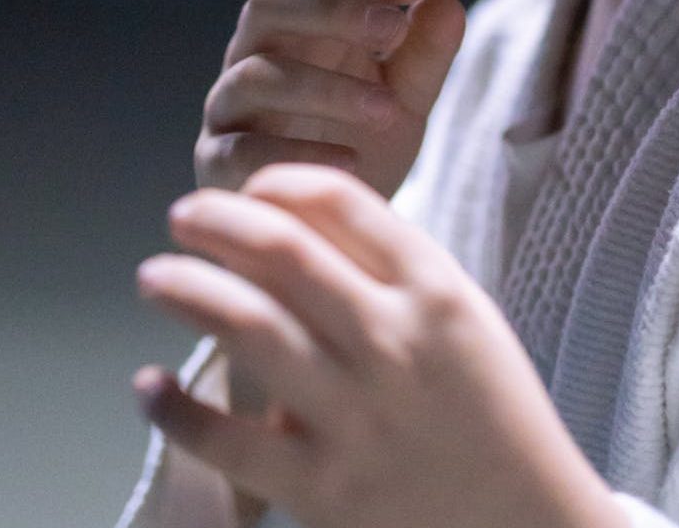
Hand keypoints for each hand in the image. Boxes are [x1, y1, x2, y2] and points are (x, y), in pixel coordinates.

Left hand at [133, 165, 627, 527]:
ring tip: (154, 277)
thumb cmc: (489, 414)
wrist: (528, 525)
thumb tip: (294, 222)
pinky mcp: (322, 489)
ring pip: (247, 325)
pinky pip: (227, 439)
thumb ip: (395, 270)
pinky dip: (175, 409)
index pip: (340, 202)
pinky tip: (150, 387)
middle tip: (183, 217)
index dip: (277, 184)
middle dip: (216, 223)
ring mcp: (356, 416)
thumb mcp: (464, 317)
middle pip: (282, 251)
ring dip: (185, 289)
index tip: (248, 192)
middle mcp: (393, 341)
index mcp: (435, 291)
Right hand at [195, 0, 467, 201]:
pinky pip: (241, 148)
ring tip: (387, 110)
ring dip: (328, 87)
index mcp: (305, 22)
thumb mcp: (406, 100)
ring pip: (258, 74)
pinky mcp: (216, 163)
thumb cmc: (362, 142)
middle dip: (333, 7)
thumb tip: (447, 4)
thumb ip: (425, 56)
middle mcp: (257, 51)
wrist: (326, 222)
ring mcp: (230, 106)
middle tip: (393, 29)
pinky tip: (349, 160)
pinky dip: (297, 151)